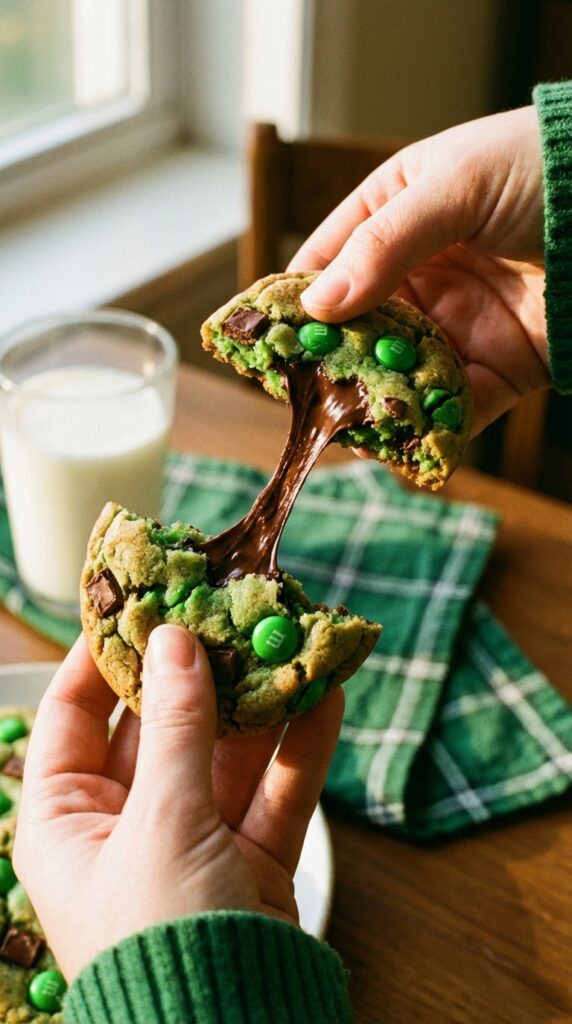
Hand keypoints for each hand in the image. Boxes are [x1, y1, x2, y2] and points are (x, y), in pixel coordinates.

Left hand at [14, 626, 342, 980]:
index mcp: (67, 818)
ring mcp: (192, 839)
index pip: (75, 713)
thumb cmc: (160, 942)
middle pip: (162, 724)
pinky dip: (300, 745)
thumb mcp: (161, 822)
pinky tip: (324, 693)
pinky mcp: (249, 858)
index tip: (142, 600)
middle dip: (202, 668)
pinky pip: (274, 789)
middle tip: (231, 606)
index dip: (105, 653)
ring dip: (261, 698)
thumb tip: (176, 641)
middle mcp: (125, 822)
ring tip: (290, 637)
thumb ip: (176, 727)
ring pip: (227, 750)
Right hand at [289, 105, 549, 434]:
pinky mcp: (497, 368)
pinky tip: (407, 443)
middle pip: (357, 328)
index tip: (264, 336)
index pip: (329, 260)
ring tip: (348, 427)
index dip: (296, 299)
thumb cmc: (542, 170)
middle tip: (301, 394)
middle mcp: (420, 275)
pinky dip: (432, 427)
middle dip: (331, 363)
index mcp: (399, 215)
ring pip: (398, 373)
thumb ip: (382, 245)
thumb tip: (317, 307)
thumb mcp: (453, 188)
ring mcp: (456, 324)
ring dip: (376, 402)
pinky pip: (454, 405)